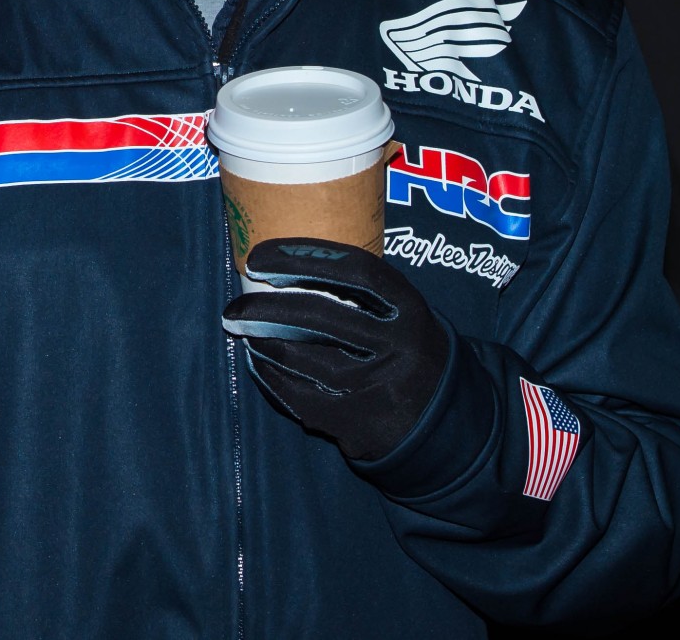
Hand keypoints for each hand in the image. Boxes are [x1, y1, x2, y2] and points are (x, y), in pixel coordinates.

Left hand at [219, 237, 452, 462]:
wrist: (446, 424)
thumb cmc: (407, 351)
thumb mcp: (404, 315)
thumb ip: (362, 292)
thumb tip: (286, 263)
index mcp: (410, 309)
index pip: (354, 271)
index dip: (302, 257)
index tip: (260, 256)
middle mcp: (398, 346)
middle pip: (318, 315)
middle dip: (266, 307)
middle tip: (234, 306)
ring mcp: (377, 387)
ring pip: (301, 358)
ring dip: (262, 342)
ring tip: (243, 330)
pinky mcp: (357, 424)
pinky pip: (299, 396)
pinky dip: (271, 377)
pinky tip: (259, 363)